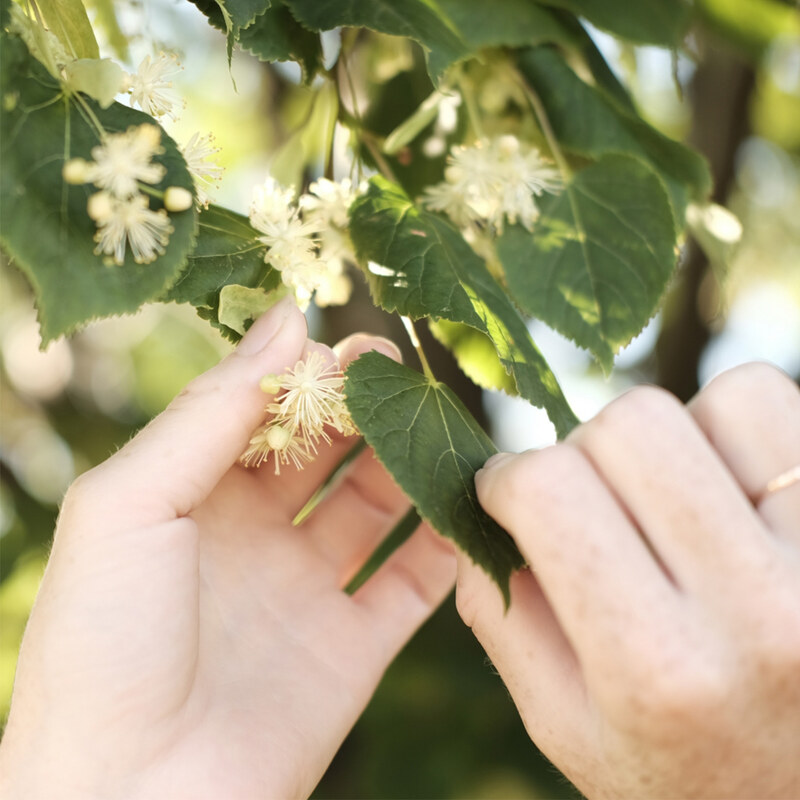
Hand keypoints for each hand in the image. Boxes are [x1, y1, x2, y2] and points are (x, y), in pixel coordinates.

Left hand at [0, 299, 454, 799]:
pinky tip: (469, 500)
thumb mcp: (130, 504)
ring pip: (376, 505)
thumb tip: (286, 323)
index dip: (304, 375)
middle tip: (402, 371)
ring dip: (410, 461)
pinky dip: (447, 543)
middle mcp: (253, 536)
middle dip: (362, 407)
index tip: (349, 343)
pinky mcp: (353, 647)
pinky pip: (415, 583)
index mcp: (191, 496)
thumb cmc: (103, 645)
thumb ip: (210, 412)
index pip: (262, 411)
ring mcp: (306, 590)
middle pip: (325, 450)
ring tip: (441, 421)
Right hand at [457, 363, 799, 798]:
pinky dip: (731, 428)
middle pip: (631, 424)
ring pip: (714, 399)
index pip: (548, 489)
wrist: (799, 795)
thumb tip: (478, 506)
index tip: (507, 494)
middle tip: (594, 500)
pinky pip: (774, 402)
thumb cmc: (678, 768)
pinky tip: (724, 493)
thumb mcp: (566, 725)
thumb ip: (500, 614)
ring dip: (670, 438)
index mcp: (657, 671)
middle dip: (585, 451)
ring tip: (670, 503)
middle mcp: (760, 611)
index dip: (507, 478)